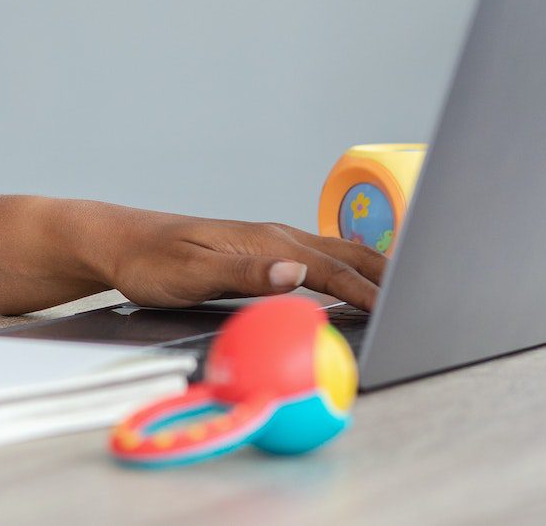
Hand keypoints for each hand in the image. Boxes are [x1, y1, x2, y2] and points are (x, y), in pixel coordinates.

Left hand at [93, 206, 387, 310]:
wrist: (119, 240)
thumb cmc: (150, 260)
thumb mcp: (192, 273)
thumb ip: (246, 274)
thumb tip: (296, 273)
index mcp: (265, 242)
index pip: (331, 269)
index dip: (368, 291)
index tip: (400, 308)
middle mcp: (274, 237)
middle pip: (345, 253)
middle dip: (388, 271)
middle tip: (426, 292)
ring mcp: (268, 241)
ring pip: (335, 252)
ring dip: (372, 266)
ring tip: (407, 283)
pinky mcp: (260, 251)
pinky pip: (317, 257)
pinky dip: (347, 267)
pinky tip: (352, 280)